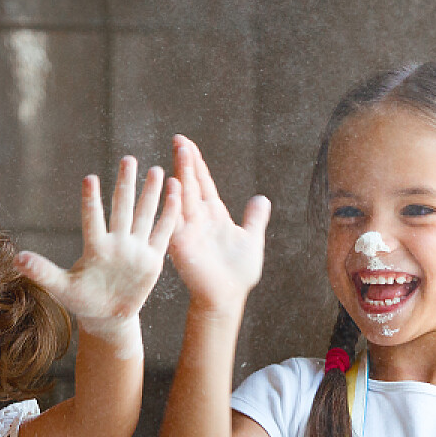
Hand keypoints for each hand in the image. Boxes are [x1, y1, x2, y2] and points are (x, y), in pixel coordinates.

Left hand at [16, 157, 181, 351]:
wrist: (107, 315)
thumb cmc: (81, 300)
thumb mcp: (61, 288)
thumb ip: (42, 271)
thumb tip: (17, 259)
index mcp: (95, 248)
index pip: (92, 220)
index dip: (91, 201)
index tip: (90, 178)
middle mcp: (116, 243)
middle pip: (122, 208)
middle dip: (126, 185)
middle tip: (128, 159)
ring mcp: (135, 249)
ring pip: (144, 215)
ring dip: (150, 193)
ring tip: (155, 169)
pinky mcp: (151, 259)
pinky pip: (162, 232)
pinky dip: (169, 213)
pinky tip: (175, 191)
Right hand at [166, 134, 269, 318]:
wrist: (227, 296)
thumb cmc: (238, 272)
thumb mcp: (252, 239)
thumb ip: (255, 218)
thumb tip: (261, 199)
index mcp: (215, 214)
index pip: (203, 182)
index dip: (197, 163)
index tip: (186, 143)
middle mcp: (199, 218)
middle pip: (192, 183)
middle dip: (186, 161)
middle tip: (178, 140)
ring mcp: (189, 230)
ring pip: (184, 196)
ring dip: (182, 174)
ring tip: (178, 153)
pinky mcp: (182, 244)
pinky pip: (176, 221)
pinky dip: (174, 204)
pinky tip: (173, 185)